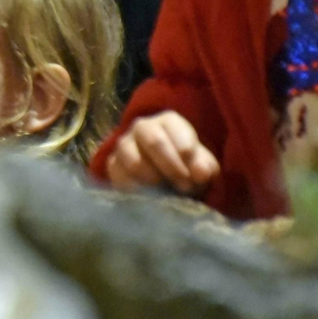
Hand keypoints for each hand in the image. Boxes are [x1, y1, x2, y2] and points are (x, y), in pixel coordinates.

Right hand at [104, 110, 219, 195]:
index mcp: (168, 121)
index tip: (195, 177)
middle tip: (183, 188)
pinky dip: (137, 190)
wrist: (165, 180)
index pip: (176, 131)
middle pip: (154, 141)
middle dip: (172, 168)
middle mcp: (142, 127)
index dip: (187, 156)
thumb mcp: (203, 166)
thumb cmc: (187, 167)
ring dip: (154, 181)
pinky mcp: (113, 164)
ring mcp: (124, 145)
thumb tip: (200, 173)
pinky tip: (149, 196)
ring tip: (166, 192)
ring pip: (135, 161)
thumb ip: (204, 167)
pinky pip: (121, 177)